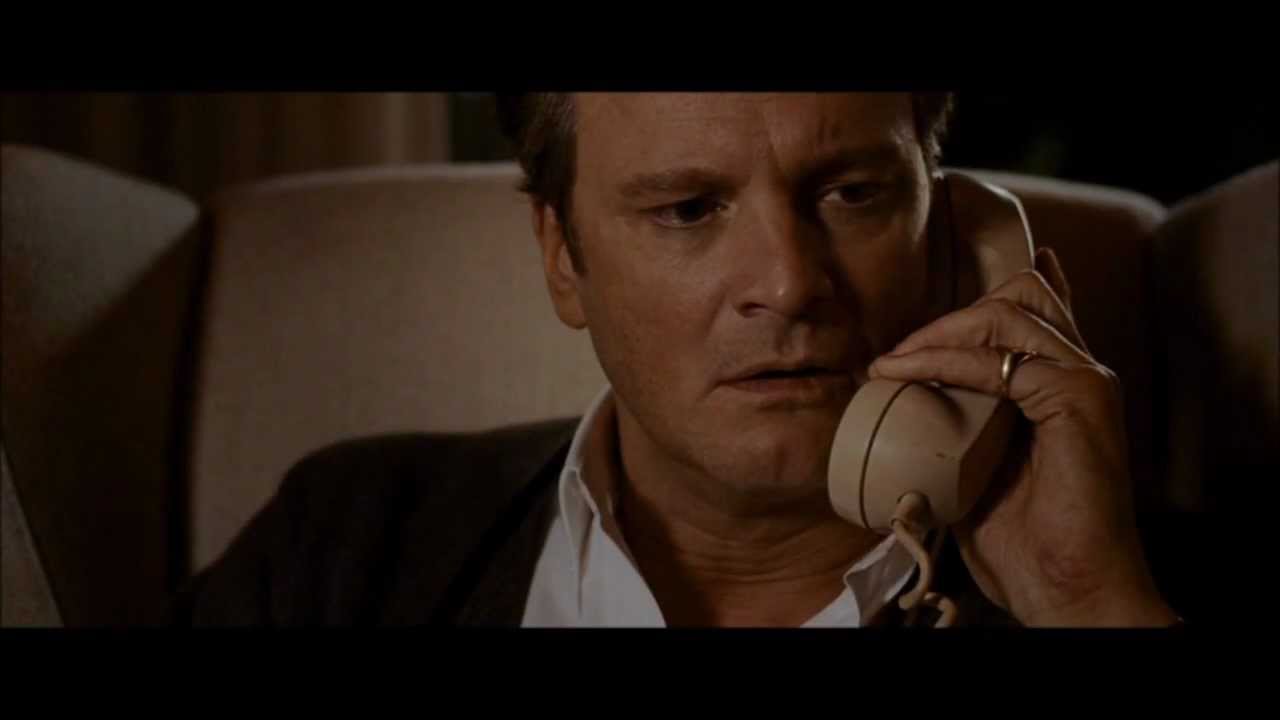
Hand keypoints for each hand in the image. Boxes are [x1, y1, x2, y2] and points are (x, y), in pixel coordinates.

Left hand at [868, 248, 1177, 626]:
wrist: (1067, 589)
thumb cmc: (1027, 543)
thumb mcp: (976, 471)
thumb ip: (957, 429)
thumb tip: (905, 410)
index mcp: (1064, 386)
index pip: (1038, 309)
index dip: (992, 292)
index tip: (930, 314)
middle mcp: (1080, 374)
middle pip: (1019, 297)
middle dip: (950, 318)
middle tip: (898, 357)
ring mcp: (1084, 381)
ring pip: (1008, 314)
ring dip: (940, 334)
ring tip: (893, 365)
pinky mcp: (1078, 397)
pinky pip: (1000, 360)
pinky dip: (945, 361)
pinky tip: (906, 374)